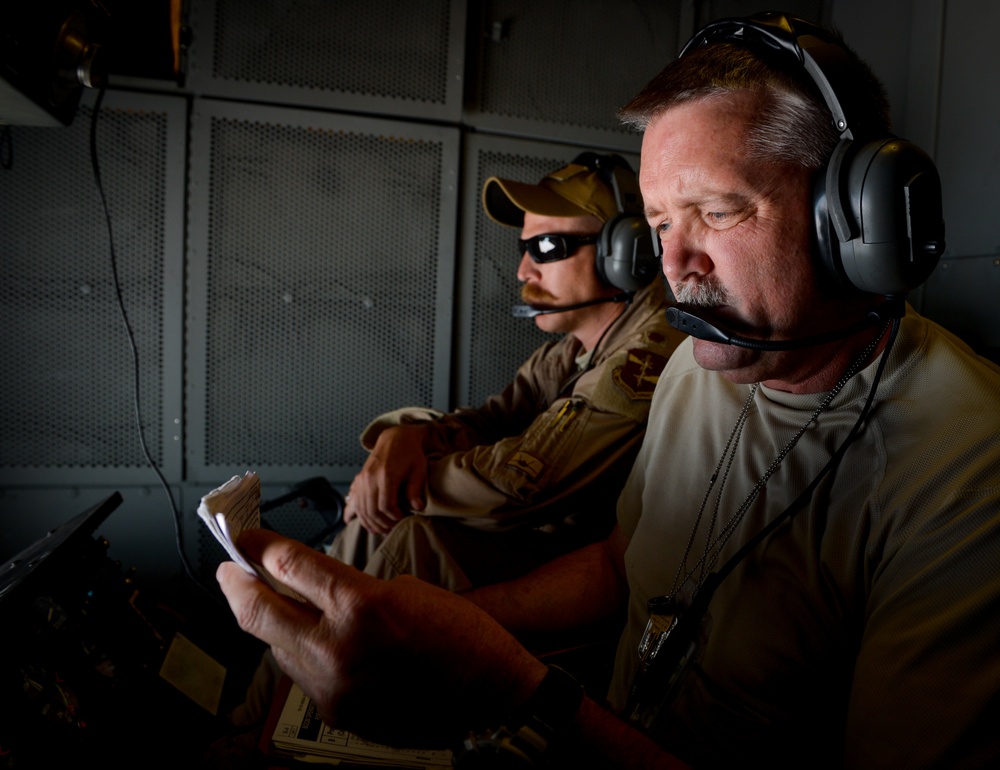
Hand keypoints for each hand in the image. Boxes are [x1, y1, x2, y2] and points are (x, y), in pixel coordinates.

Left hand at [217, 529, 545, 747]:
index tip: (245, 537)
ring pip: (275, 648)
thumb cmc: (462, 637)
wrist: (490, 697)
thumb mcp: (406, 590)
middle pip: (258, 611)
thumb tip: (307, 590)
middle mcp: (336, 648)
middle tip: (228, 569)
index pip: (289, 565)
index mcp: (360, 605)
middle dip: (235, 585)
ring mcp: (332, 687)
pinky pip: (302, 675)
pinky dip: (300, 653)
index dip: (260, 545)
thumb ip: (349, 589)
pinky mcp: (336, 713)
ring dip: (270, 622)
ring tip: (269, 603)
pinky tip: (309, 640)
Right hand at [345, 424, 429, 533]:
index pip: (386, 505)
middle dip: (383, 523)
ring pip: (362, 509)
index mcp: (386, 474)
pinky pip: (357, 503)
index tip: (404, 519)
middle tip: (394, 528)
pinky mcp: (360, 479)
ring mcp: (363, 478)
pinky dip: (363, 516)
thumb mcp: (418, 469)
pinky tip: (371, 524)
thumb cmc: (410, 453)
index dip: (395, 517)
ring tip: (385, 529)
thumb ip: (415, 489)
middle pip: (372, 510)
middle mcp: (370, 477)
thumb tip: (417, 507)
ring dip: (372, 523)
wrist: (395, 437)